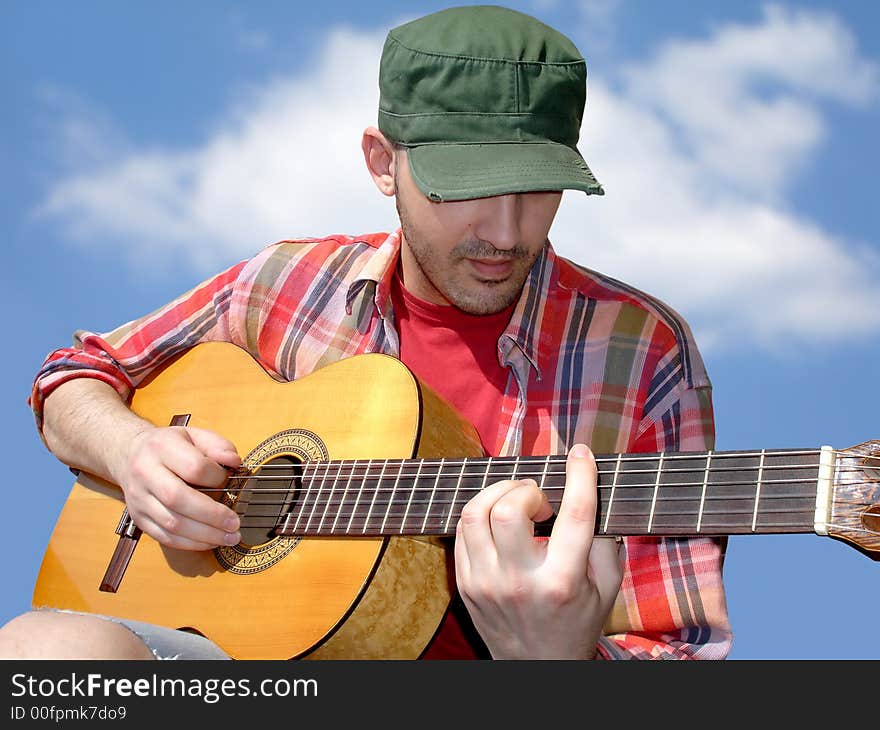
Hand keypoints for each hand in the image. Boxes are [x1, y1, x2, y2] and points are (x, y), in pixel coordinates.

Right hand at [112, 425, 241, 550]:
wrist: (128, 455)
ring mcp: (139, 499)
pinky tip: (210, 541)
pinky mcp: (139, 519)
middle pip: (178, 499)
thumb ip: (218, 446)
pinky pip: (165, 537)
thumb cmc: (169, 446)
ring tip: (229, 537)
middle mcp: (145, 473)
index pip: (193, 467)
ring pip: (171, 523)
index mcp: (162, 447)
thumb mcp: (195, 435)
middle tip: (235, 523)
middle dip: (211, 515)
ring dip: (205, 535)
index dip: (216, 478)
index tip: (229, 481)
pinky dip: (191, 543)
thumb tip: (234, 462)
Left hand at [454, 443, 622, 658]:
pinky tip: (497, 520)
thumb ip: (604, 538)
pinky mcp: (465, 584)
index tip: (580, 454)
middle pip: (508, 509)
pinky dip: (481, 513)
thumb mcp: (606, 587)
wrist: (538, 668)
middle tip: (541, 501)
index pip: (575, 515)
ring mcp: (486, 583)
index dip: (580, 475)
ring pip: (475, 513)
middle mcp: (520, 582)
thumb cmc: (577, 622)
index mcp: (563, 581)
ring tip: (516, 502)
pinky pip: (462, 530)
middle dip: (527, 489)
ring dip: (498, 493)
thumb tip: (590, 487)